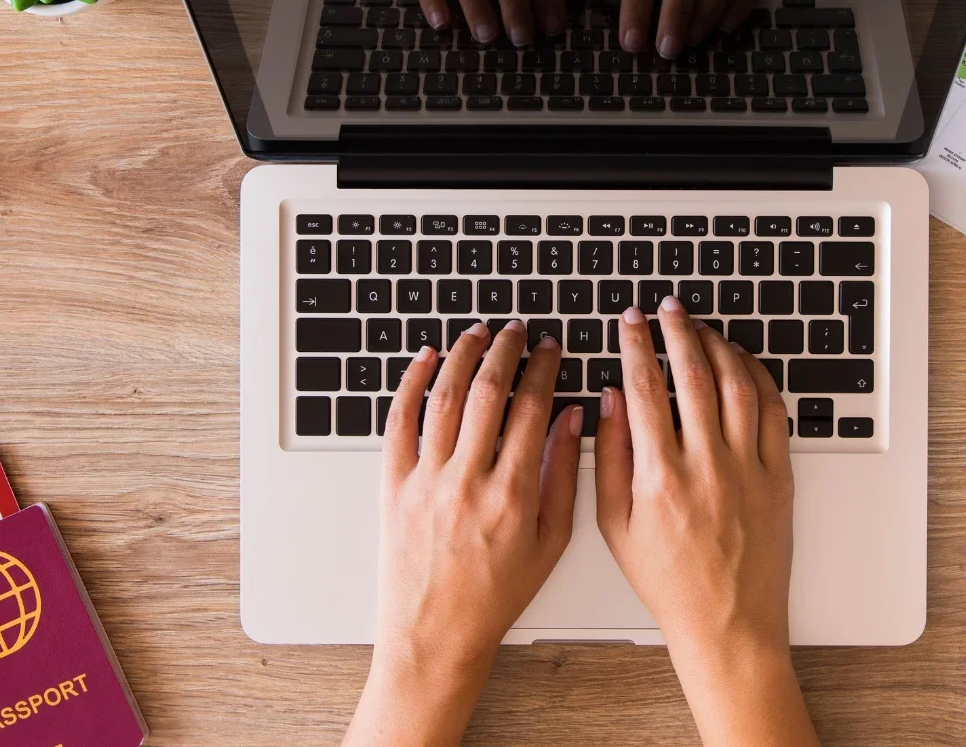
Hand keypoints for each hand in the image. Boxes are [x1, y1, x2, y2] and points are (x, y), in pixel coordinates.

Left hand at [344, 323, 583, 746]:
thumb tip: (571, 419)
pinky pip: (399, 423)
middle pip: (488, 392)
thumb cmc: (495, 597)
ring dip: (463, 357)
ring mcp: (426, 482)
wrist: (436, 635)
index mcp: (513, 494)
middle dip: (506, 351)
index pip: (532, 408)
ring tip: (478, 335)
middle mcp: (468, 481)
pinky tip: (425, 361)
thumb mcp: (550, 543)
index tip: (549, 349)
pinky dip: (410, 385)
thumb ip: (563, 477)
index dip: (543, 368)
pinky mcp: (393, 488)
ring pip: (444, 398)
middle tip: (517, 331)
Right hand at [595, 300, 816, 746]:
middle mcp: (708, 467)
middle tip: (668, 309)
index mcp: (661, 478)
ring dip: (719, 347)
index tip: (630, 322)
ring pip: (738, 385)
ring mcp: (749, 469)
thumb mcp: (615, 527)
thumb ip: (608, 459)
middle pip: (695, 375)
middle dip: (678, 332)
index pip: (646, 390)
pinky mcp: (779, 477)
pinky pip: (773, 411)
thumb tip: (610, 400)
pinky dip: (757, 377)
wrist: (727, 624)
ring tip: (702, 329)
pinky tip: (741, 363)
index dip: (636, 346)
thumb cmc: (669, 583)